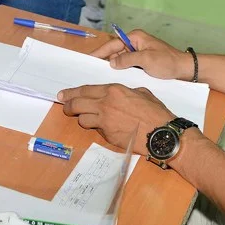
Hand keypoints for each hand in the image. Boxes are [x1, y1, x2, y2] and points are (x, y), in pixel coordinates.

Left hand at [60, 84, 174, 154]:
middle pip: (77, 104)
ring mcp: (105, 120)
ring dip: (83, 119)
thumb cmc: (156, 112)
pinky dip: (97, 129)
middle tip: (66, 107)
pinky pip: (96, 130)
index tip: (63, 95)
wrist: (162, 134)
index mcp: (113, 90)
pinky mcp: (107, 134)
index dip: (71, 93)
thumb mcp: (141, 93)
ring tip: (87, 118)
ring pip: (83, 119)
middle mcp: (105, 104)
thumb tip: (118, 95)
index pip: (85, 90)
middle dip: (69, 106)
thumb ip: (125, 92)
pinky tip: (104, 128)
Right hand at [91, 30, 193, 80]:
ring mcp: (139, 53)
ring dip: (114, 66)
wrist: (186, 70)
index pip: (113, 44)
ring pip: (121, 59)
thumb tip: (111, 63)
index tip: (89, 58)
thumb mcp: (146, 60)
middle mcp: (135, 43)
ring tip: (101, 75)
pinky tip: (115, 77)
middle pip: (115, 51)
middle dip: (106, 60)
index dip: (100, 52)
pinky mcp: (142, 62)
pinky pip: (127, 65)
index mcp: (135, 37)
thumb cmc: (168, 62)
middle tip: (93, 69)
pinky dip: (122, 70)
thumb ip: (127, 60)